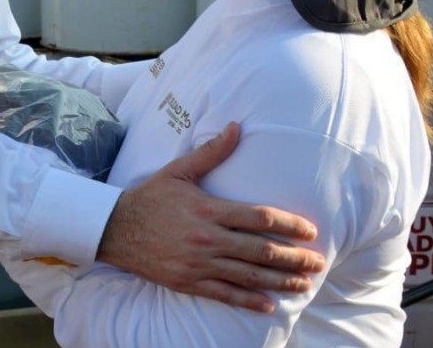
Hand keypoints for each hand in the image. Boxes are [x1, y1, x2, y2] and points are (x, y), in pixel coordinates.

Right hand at [96, 123, 324, 312]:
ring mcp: (198, 263)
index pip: (259, 218)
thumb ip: (212, 152)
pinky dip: (248, 301)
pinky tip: (270, 305)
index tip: (310, 230)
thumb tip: (237, 127)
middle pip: (261, 250)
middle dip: (294, 257)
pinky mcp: (188, 281)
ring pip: (248, 275)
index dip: (289, 224)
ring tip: (304, 284)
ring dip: (280, 280)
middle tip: (318, 262)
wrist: (114, 229)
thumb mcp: (179, 171)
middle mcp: (207, 238)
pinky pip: (224, 295)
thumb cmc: (149, 197)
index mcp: (209, 209)